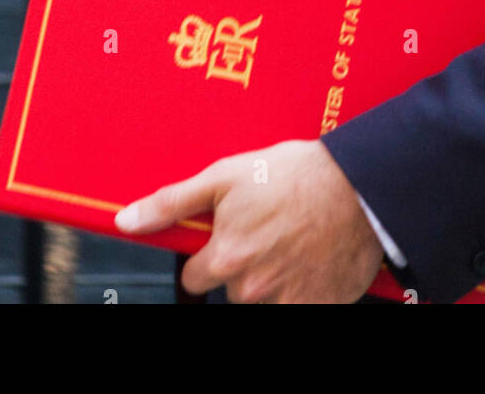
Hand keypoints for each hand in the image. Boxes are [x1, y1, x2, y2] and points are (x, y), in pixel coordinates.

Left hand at [114, 138, 383, 303]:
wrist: (357, 186)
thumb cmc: (293, 175)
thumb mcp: (224, 176)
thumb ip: (172, 203)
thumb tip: (127, 221)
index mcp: (226, 258)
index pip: (193, 277)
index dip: (207, 255)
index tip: (226, 237)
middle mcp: (253, 288)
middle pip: (231, 289)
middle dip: (242, 266)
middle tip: (266, 232)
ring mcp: (288, 302)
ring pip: (263, 299)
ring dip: (272, 278)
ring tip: (291, 241)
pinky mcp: (320, 308)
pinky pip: (298, 305)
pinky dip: (302, 288)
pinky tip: (310, 259)